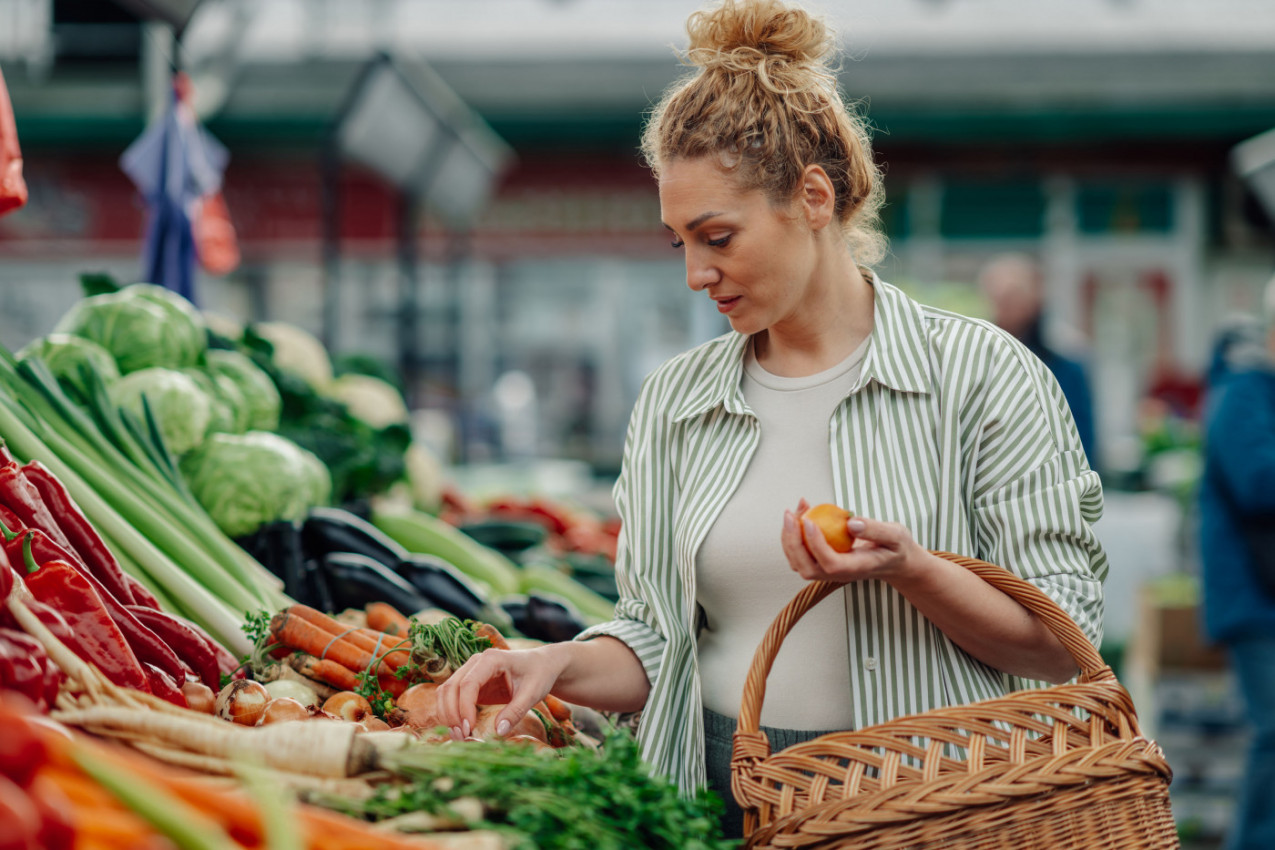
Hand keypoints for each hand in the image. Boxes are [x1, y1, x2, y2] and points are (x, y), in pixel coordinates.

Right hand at [435, 645, 565, 740]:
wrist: (542, 665)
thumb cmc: (539, 675)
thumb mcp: (532, 694)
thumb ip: (516, 712)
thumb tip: (499, 732)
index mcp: (491, 659)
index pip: (468, 683)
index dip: (464, 707)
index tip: (469, 728)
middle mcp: (476, 662)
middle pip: (451, 687)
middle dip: (452, 714)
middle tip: (461, 737)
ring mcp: (470, 672)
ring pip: (446, 692)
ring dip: (447, 714)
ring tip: (459, 736)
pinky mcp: (470, 684)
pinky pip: (452, 697)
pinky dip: (451, 713)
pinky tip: (460, 730)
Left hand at [781, 498, 926, 584]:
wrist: (895, 561)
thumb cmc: (897, 548)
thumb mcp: (896, 535)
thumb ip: (876, 530)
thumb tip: (851, 522)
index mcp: (856, 569)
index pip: (830, 563)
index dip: (816, 545)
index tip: (809, 521)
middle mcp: (838, 574)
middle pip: (806, 568)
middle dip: (792, 542)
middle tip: (790, 514)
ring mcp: (829, 571)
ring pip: (799, 562)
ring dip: (789, 537)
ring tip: (796, 509)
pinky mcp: (823, 562)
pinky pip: (802, 553)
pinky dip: (796, 534)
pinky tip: (803, 512)